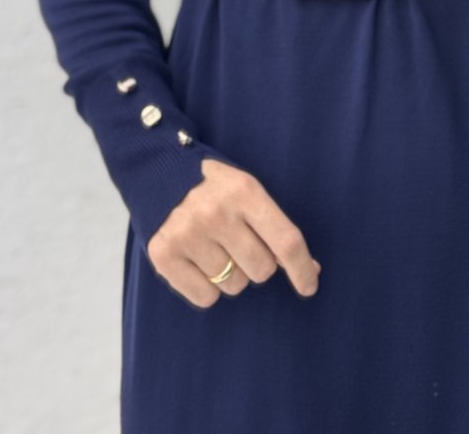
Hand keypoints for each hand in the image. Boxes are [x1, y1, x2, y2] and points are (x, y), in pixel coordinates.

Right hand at [146, 157, 321, 308]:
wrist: (158, 172)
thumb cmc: (214, 187)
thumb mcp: (247, 191)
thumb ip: (274, 227)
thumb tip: (310, 270)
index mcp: (244, 191)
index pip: (285, 241)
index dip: (302, 269)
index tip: (309, 286)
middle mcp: (216, 213)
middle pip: (261, 270)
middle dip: (258, 264)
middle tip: (240, 244)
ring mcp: (188, 234)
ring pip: (233, 286)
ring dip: (231, 274)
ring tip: (214, 247)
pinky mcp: (164, 254)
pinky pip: (205, 298)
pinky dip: (205, 287)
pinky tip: (196, 260)